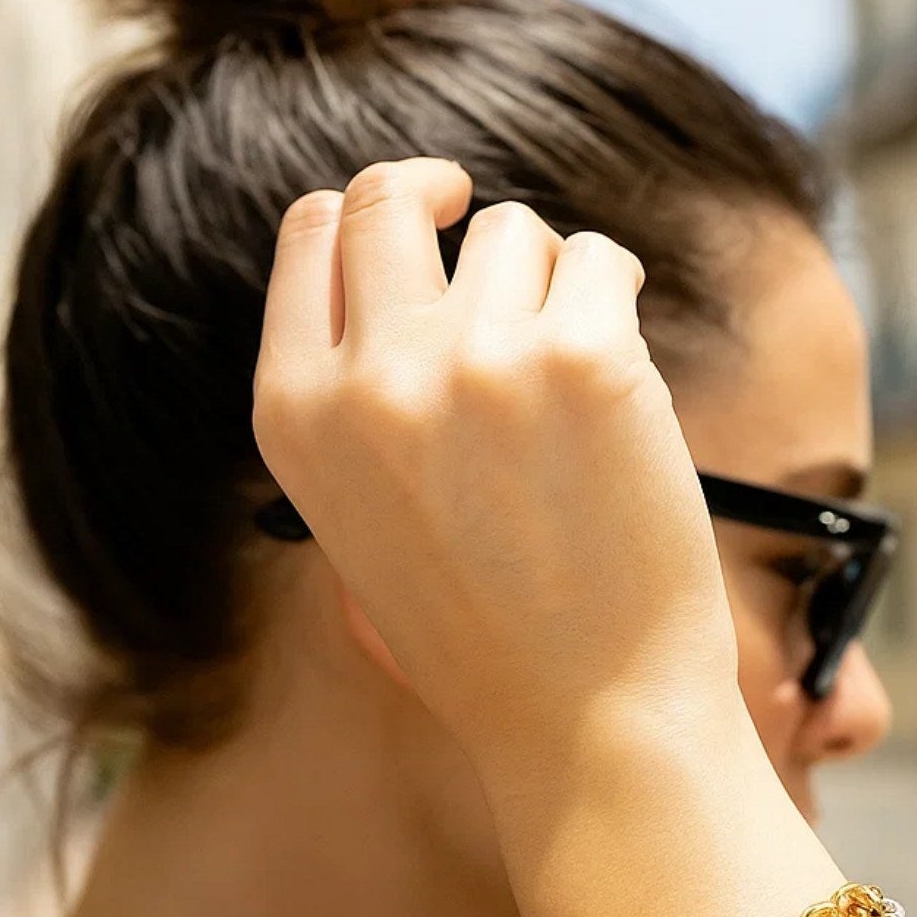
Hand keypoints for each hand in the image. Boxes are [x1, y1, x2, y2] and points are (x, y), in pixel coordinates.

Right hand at [252, 157, 742, 770]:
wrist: (586, 718)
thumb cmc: (486, 636)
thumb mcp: (361, 520)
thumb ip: (357, 398)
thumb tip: (403, 283)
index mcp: (296, 415)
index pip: (310, 235)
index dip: (368, 212)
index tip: (421, 211)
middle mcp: (371, 376)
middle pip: (391, 197)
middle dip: (443, 199)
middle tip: (491, 227)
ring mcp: (476, 361)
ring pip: (514, 232)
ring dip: (549, 284)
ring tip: (570, 386)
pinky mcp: (584, 361)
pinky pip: (601, 262)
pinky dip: (615, 304)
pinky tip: (620, 386)